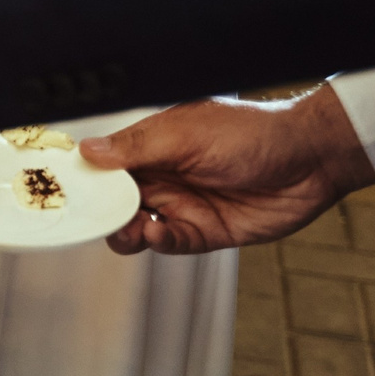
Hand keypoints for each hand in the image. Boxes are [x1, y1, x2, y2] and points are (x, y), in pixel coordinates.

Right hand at [84, 88, 374, 255]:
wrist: (310, 160)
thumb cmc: (253, 132)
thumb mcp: (185, 133)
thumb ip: (135, 146)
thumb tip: (88, 150)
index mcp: (152, 146)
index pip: (106, 165)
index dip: (85, 179)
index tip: (64, 191)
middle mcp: (163, 176)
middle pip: (114, 201)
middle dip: (100, 212)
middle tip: (93, 218)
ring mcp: (182, 205)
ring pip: (137, 227)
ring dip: (125, 231)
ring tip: (127, 229)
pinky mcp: (204, 232)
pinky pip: (170, 243)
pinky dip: (158, 242)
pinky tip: (157, 233)